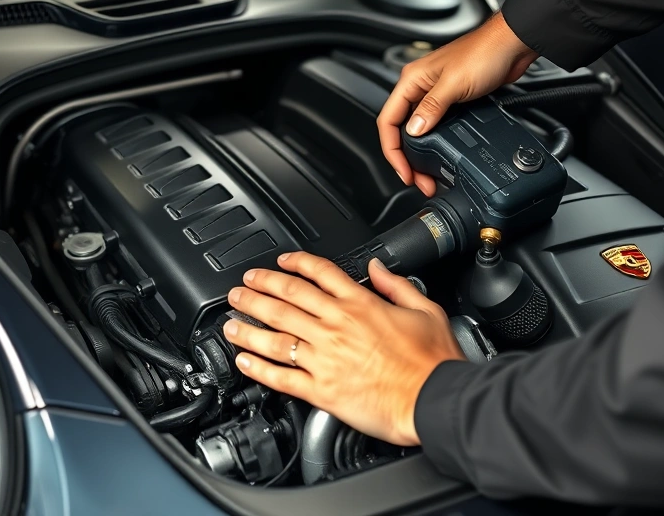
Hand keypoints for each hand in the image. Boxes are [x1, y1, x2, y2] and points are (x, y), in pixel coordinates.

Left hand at [223, 252, 463, 445]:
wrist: (433, 400)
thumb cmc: (433, 362)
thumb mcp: (425, 309)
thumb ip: (396, 285)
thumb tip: (377, 267)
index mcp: (360, 305)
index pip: (318, 274)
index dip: (294, 263)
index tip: (279, 262)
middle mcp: (336, 327)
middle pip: (286, 299)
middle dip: (258, 289)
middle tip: (240, 287)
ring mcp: (325, 358)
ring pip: (275, 335)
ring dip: (248, 325)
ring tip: (230, 321)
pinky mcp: (321, 389)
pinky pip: (281, 376)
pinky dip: (258, 368)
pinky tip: (244, 361)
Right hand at [378, 11, 538, 195]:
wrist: (512, 46)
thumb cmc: (485, 52)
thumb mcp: (454, 84)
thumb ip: (431, 108)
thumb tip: (414, 131)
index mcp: (411, 80)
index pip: (388, 121)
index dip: (393, 151)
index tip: (405, 171)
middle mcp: (419, 87)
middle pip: (400, 130)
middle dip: (406, 159)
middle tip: (419, 180)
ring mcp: (435, 95)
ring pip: (417, 132)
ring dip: (420, 155)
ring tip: (428, 174)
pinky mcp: (452, 101)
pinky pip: (435, 128)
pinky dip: (435, 145)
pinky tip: (441, 154)